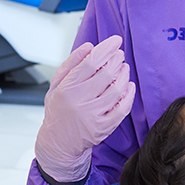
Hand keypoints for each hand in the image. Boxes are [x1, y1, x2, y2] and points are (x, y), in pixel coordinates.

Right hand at [33, 35, 135, 182]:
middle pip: (106, 74)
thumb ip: (71, 64)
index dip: (106, 49)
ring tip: (123, 68)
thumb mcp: (56, 85)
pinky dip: (129, 95)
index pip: (90, 63)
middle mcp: (79, 103)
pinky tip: (128, 86)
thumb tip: (89, 47)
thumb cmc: (58, 111)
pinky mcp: (103, 128)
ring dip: (124, 75)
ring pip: (116, 90)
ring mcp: (93, 117)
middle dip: (116, 60)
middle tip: (119, 55)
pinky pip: (122, 108)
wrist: (58, 143)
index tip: (115, 41)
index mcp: (66, 89)